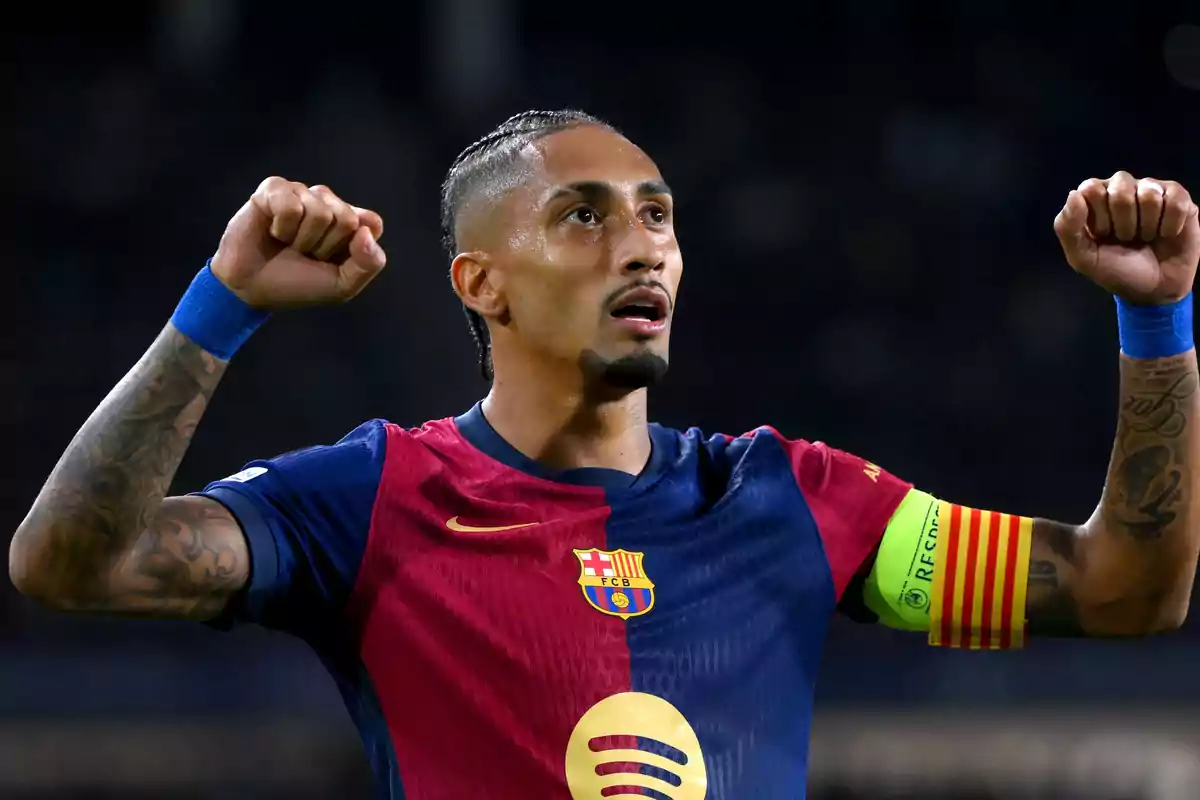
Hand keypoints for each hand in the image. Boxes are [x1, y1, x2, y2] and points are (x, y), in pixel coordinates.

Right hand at [210, 177, 386, 309]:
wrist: (251, 288)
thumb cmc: (297, 285)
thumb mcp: (342, 286)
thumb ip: (369, 263)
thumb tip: (366, 231)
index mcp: (349, 224)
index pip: (372, 223)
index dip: (354, 248)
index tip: (333, 262)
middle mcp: (328, 203)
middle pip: (347, 219)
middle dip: (325, 247)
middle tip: (306, 254)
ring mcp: (302, 193)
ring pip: (319, 211)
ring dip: (302, 239)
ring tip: (288, 244)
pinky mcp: (274, 189)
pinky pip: (290, 205)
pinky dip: (282, 227)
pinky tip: (273, 231)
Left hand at [1054, 172, 1199, 304]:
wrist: (1153, 290)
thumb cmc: (1116, 271)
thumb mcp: (1083, 257)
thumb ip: (1067, 228)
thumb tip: (1073, 194)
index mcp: (1095, 199)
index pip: (1091, 187)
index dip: (1098, 216)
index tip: (1102, 235)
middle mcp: (1122, 188)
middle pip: (1121, 186)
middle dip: (1123, 222)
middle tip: (1126, 239)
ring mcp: (1151, 190)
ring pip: (1149, 193)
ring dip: (1147, 225)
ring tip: (1145, 237)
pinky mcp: (1179, 198)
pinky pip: (1175, 201)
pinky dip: (1169, 225)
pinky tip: (1165, 234)